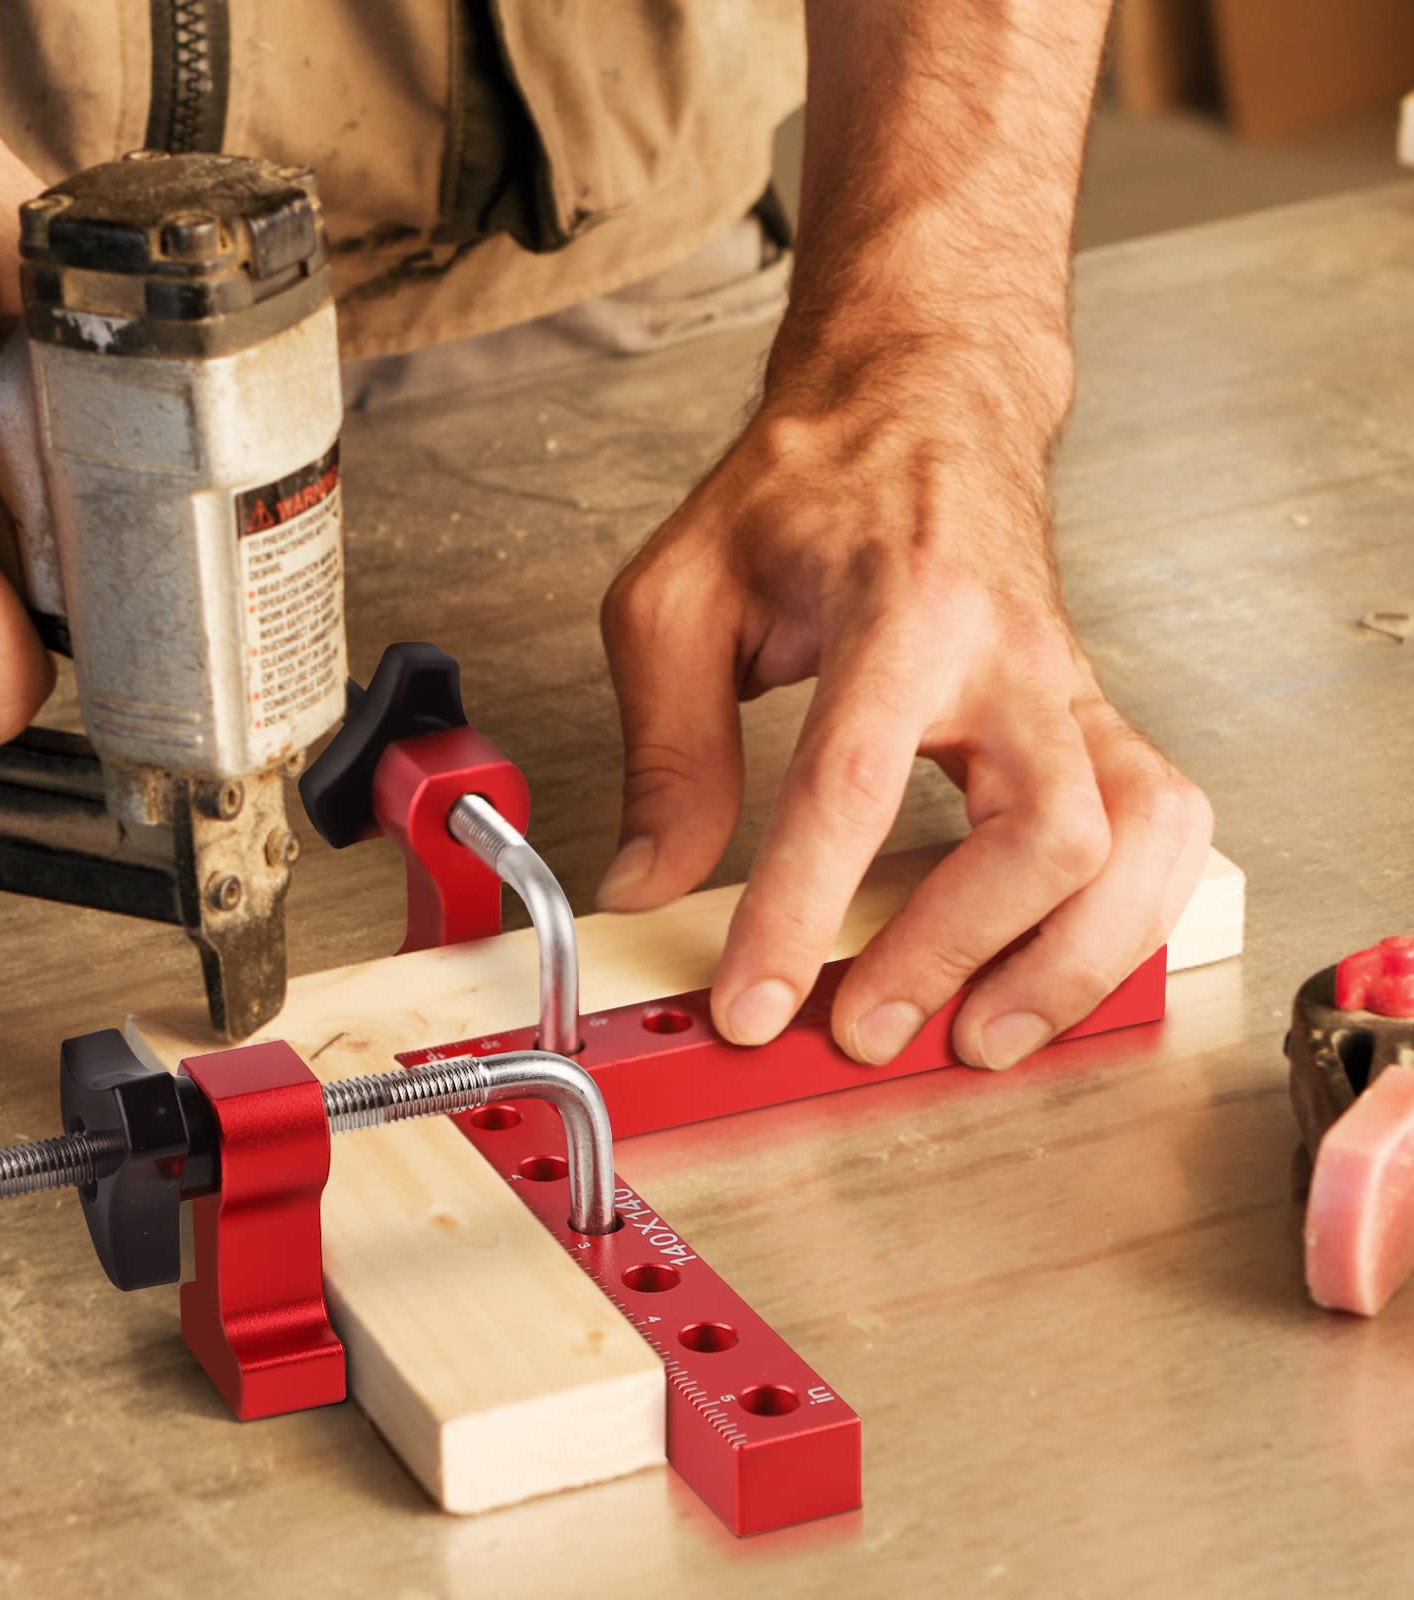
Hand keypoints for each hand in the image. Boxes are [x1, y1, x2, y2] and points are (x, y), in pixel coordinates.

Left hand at [598, 331, 1211, 1069]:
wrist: (921, 404)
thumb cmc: (808, 486)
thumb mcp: (682, 595)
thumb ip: (667, 746)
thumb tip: (649, 884)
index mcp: (898, 606)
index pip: (853, 781)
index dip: (801, 912)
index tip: (752, 1003)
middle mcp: (1009, 652)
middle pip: (1042, 830)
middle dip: (955, 952)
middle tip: (865, 1025)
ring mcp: (1071, 688)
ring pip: (1137, 841)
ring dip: (1069, 959)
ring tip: (980, 1031)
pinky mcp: (1098, 718)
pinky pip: (1162, 827)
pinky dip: (1127, 915)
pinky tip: (1052, 959)